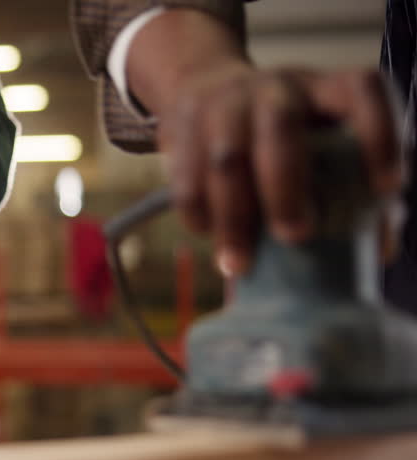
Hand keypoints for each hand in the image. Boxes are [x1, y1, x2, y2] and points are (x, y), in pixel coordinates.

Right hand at [156, 63, 402, 274]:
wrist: (202, 86)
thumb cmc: (278, 132)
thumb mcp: (318, 138)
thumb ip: (352, 186)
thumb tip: (378, 247)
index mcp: (324, 89)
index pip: (362, 90)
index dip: (380, 135)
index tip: (388, 188)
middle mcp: (276, 88)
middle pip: (280, 126)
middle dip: (287, 186)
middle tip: (295, 236)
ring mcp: (223, 103)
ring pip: (226, 159)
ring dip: (233, 218)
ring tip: (238, 264)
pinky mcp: (181, 125)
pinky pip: (185, 175)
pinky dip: (197, 212)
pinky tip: (206, 234)